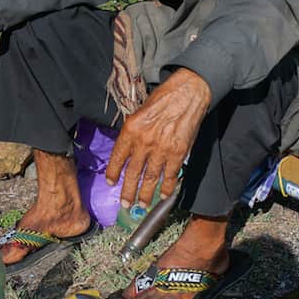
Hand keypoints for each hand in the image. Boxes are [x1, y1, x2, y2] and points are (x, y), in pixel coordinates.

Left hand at [106, 68, 211, 206]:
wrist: (187, 94)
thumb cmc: (164, 99)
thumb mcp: (140, 111)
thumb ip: (133, 132)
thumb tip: (128, 150)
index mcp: (131, 129)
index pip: (117, 156)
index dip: (113, 172)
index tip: (111, 182)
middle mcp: (144, 141)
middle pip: (133, 172)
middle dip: (128, 191)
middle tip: (125, 203)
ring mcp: (161, 149)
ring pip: (150, 178)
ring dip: (145, 194)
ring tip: (141, 204)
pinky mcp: (178, 153)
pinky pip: (170, 175)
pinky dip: (167, 187)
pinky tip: (163, 195)